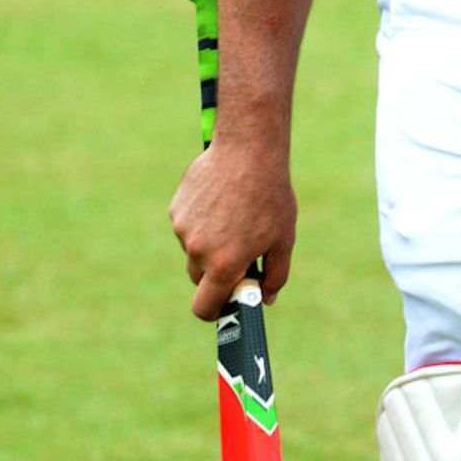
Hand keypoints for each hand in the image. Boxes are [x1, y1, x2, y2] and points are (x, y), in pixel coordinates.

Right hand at [169, 142, 297, 319]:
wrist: (248, 149)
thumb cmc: (270, 196)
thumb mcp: (283, 238)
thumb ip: (276, 275)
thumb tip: (265, 298)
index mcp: (224, 265)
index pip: (204, 308)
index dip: (215, 310)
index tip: (227, 301)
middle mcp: (198, 251)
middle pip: (198, 279)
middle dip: (214, 273)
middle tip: (239, 250)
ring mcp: (183, 229)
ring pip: (193, 249)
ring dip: (208, 243)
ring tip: (234, 215)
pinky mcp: (176, 209)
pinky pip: (187, 225)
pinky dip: (200, 220)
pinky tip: (221, 199)